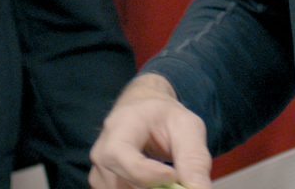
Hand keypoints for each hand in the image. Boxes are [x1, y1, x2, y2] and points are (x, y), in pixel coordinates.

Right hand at [88, 73, 211, 188]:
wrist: (145, 114)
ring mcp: (99, 170)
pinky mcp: (103, 185)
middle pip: (123, 183)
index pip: (121, 155)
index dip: (148, 174)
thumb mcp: (187, 126)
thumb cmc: (165, 117)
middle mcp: (102, 150)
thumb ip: (194, 158)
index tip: (174, 175)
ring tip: (168, 177)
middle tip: (176, 178)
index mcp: (120, 126)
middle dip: (155, 188)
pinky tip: (156, 184)